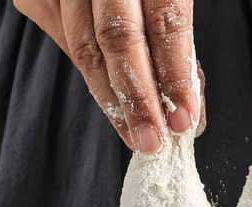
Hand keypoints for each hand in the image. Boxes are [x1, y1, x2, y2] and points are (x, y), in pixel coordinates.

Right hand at [13, 0, 202, 152]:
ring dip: (110, 97)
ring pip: (83, 45)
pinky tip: (107, 96)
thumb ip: (180, 28)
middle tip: (154, 141)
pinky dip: (88, 69)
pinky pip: (63, 35)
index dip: (175, 75)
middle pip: (117, 39)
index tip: (186, 119)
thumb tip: (188, 98)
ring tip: (134, 132)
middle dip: (137, 99)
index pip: (165, 21)